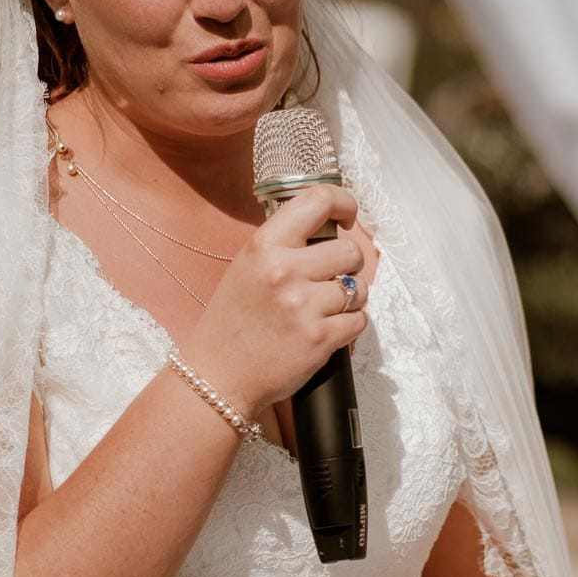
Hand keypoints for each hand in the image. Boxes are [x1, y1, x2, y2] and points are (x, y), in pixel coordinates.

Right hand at [181, 185, 377, 408]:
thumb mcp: (246, 267)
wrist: (217, 376)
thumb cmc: (232, 322)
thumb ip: (284, 244)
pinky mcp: (320, 337)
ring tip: (324, 308)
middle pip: (350, 250)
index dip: (344, 203)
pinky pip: (359, 319)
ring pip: (358, 287)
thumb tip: (329, 226)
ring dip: (350, 298)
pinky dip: (349, 325)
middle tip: (329, 279)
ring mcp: (303, 305)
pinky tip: (326, 329)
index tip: (347, 216)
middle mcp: (284, 270)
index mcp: (264, 245)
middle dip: (347, 265)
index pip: (318, 200)